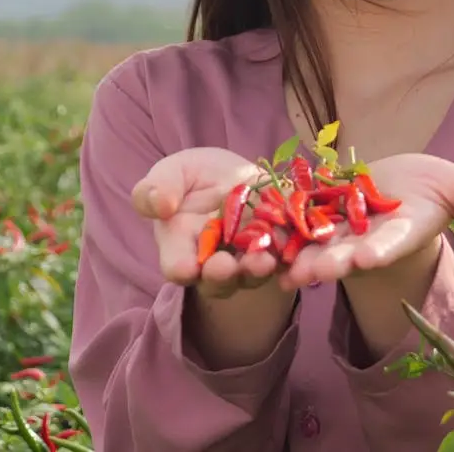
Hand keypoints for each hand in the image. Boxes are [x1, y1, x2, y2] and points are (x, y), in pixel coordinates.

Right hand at [131, 146, 282, 298]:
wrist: (232, 173)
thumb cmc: (192, 177)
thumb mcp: (171, 173)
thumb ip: (156, 188)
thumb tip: (160, 205)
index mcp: (181, 247)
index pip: (177, 265)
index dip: (181, 268)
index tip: (186, 267)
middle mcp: (215, 262)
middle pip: (216, 280)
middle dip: (222, 276)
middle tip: (227, 267)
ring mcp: (248, 259)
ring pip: (252, 274)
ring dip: (257, 270)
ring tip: (263, 259)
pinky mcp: (279, 249)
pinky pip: (287, 258)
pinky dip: (293, 258)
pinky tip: (297, 250)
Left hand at [276, 153, 453, 291]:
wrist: (397, 188)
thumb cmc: (433, 188)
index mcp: (402, 231)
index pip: (392, 243)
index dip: (381, 250)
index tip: (370, 256)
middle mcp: (368, 240)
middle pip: (348, 254)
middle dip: (331, 263)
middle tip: (312, 272)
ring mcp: (339, 233)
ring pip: (315, 247)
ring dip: (297, 258)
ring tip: (278, 268)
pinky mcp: (315, 218)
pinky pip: (292, 225)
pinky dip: (276, 232)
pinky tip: (254, 238)